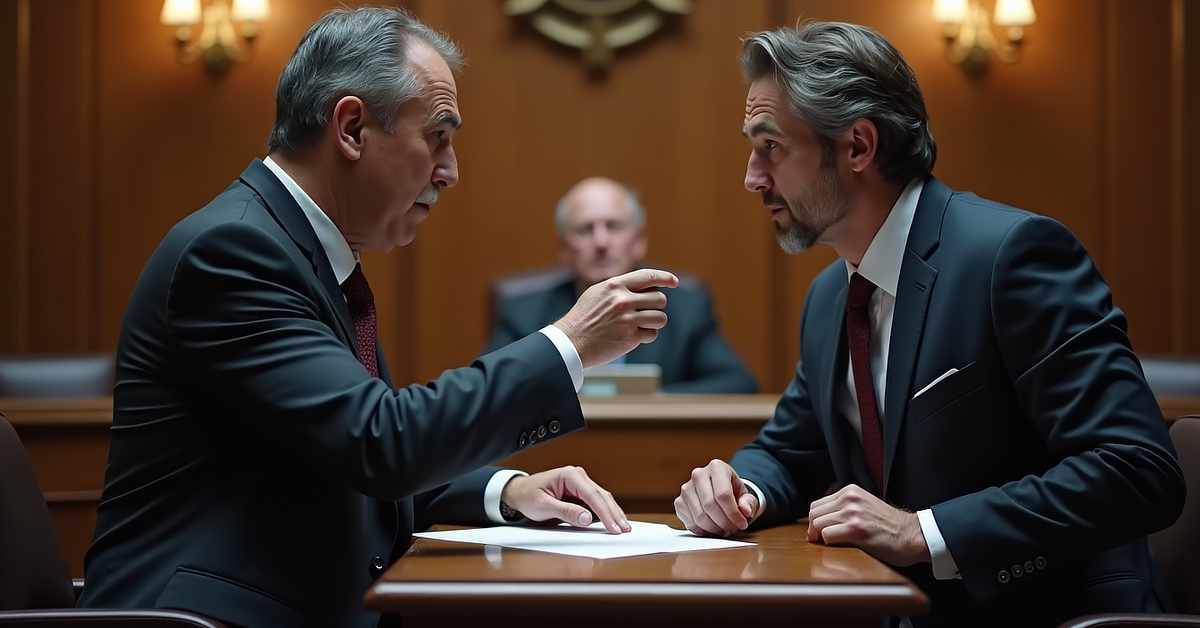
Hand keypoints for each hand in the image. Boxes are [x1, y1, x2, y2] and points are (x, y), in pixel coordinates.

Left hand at [501, 466, 630, 533]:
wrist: (519, 492)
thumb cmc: (528, 496)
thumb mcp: (543, 506)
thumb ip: (565, 512)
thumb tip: (587, 519)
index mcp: (570, 475)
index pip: (593, 495)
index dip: (605, 513)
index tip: (613, 527)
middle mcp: (578, 476)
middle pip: (602, 496)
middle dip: (614, 513)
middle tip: (624, 529)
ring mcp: (581, 484)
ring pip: (602, 498)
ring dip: (612, 513)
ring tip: (623, 527)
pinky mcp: (581, 493)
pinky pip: (597, 502)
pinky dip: (605, 512)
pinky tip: (613, 521)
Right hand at [553, 269, 678, 367]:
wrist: (570, 342)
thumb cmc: (583, 318)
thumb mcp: (597, 293)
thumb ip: (619, 287)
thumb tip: (645, 284)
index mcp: (614, 286)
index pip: (648, 276)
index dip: (665, 278)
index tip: (674, 282)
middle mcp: (622, 300)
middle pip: (659, 299)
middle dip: (656, 306)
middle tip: (644, 312)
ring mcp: (627, 319)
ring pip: (660, 317)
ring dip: (654, 322)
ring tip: (640, 324)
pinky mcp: (630, 337)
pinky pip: (652, 334)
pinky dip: (646, 335)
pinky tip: (633, 336)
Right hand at [674, 459, 757, 536]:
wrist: (720, 493)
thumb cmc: (734, 494)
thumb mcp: (746, 496)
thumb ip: (748, 502)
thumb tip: (745, 511)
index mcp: (717, 467)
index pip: (723, 494)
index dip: (733, 514)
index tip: (742, 524)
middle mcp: (698, 474)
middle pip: (710, 505)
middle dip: (724, 523)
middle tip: (733, 529)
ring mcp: (686, 488)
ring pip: (699, 516)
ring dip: (714, 529)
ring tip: (724, 529)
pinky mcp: (679, 502)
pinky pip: (690, 522)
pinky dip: (703, 531)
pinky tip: (712, 528)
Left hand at [806, 484, 928, 566]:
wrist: (913, 535)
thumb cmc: (890, 526)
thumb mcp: (864, 506)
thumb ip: (845, 507)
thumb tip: (819, 520)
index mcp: (850, 491)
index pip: (817, 505)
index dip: (815, 521)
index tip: (819, 532)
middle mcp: (850, 498)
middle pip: (814, 514)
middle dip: (814, 530)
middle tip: (820, 541)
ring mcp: (853, 512)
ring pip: (818, 524)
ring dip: (821, 537)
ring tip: (830, 544)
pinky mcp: (856, 528)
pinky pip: (827, 535)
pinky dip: (829, 543)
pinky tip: (841, 545)